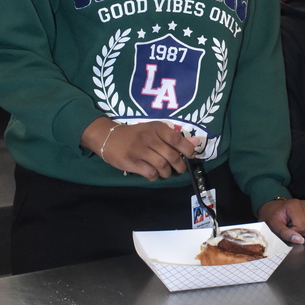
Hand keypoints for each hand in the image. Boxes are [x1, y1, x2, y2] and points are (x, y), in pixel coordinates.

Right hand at [82, 118, 196, 179]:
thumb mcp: (154, 131)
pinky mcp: (131, 162)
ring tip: (166, 172)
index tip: (189, 157)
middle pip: (171, 156)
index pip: (177, 139)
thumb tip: (196, 143)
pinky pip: (150, 173)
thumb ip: (175, 138)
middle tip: (179, 169)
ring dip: (167, 173)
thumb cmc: (136, 135)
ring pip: (162, 166)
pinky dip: (155, 176)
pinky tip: (153, 174)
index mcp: (157, 128)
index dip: (187, 150)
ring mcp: (139, 150)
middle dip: (179, 166)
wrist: (109, 137)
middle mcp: (149, 137)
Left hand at [257, 198, 304, 244]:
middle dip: (303, 233)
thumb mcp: (273, 226)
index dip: (295, 233)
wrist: (272, 208)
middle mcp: (304, 205)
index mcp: (294, 206)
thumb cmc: (271, 217)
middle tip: (292, 229)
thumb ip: (285, 234)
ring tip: (299, 227)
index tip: (287, 230)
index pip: (303, 226)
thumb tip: (300, 241)